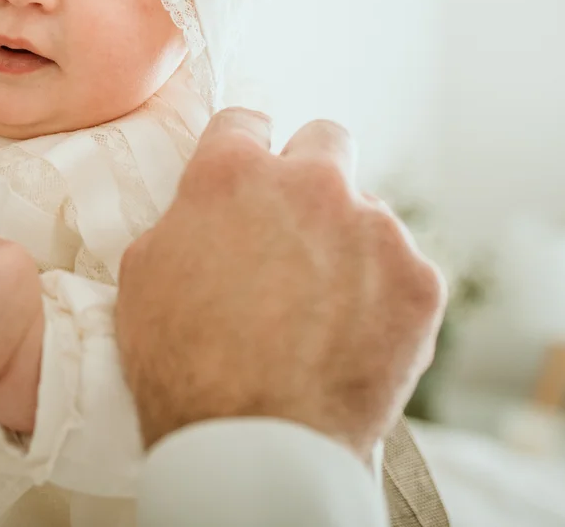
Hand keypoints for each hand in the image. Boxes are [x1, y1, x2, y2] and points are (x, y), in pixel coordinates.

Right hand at [115, 109, 445, 462]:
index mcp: (233, 174)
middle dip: (311, 175)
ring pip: (368, 214)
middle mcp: (311, 184)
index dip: (242, 150)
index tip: (247, 176)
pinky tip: (353, 338)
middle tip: (296, 229)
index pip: (245, 121)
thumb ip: (185, 222)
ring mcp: (374, 229)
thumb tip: (206, 217)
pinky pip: (403, 271)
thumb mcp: (144, 274)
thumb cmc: (182, 366)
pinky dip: (383, 298)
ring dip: (348, 246)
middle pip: (326, 140)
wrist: (254, 443)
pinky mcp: (419, 280)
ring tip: (321, 311)